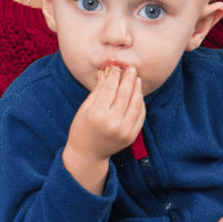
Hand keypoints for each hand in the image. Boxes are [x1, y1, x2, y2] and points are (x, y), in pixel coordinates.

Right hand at [63, 65, 145, 193]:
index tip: (116, 67)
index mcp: (97, 115)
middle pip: (125, 94)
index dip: (114, 76)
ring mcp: (124, 130)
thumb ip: (96, 91)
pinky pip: (140, 115)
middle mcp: (112, 123)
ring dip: (137, 89)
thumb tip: (104, 72)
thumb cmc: (81, 129)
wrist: (87, 155)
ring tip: (137, 79)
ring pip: (135, 103)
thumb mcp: (84, 109)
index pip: (109, 89)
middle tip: (131, 68)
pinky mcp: (132, 136)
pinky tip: (138, 94)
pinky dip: (140, 103)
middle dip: (128, 78)